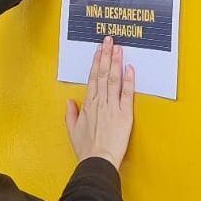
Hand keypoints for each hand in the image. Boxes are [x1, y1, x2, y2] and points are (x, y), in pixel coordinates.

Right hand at [64, 36, 134, 170]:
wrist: (98, 161)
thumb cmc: (86, 149)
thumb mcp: (73, 131)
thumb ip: (71, 115)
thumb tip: (71, 102)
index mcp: (88, 105)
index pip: (93, 78)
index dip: (96, 62)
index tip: (99, 50)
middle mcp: (100, 102)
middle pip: (104, 74)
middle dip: (106, 55)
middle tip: (110, 40)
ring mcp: (113, 107)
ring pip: (114, 80)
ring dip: (116, 62)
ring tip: (118, 48)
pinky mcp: (125, 114)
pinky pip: (127, 94)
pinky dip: (129, 80)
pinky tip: (130, 68)